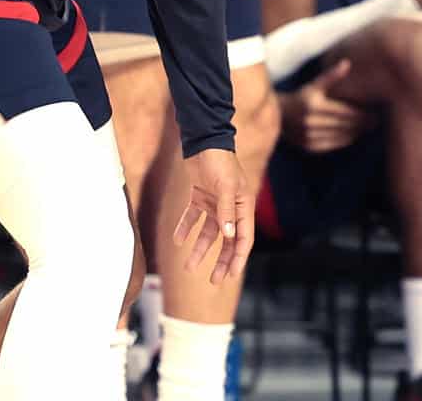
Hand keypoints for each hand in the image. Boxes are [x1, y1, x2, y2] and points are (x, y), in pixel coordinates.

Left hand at [173, 147, 253, 284]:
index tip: (230, 276)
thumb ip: (226, 211)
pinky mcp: (200, 196)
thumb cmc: (219, 162)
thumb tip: (229, 236)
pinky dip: (185, 229)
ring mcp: (215, 203)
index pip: (243, 238)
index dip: (237, 258)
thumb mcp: (225, 187)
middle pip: (227, 240)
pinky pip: (192, 218)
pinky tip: (178, 240)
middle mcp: (230, 207)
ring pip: (208, 233)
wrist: (203, 140)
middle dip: (221, 261)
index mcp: (243, 206)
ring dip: (200, 250)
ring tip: (189, 267)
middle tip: (213, 281)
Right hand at [277, 58, 374, 152]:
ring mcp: (309, 135)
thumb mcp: (314, 85)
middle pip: (346, 124)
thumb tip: (347, 63)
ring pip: (342, 136)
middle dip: (363, 123)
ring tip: (368, 127)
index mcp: (314, 104)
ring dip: (357, 132)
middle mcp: (310, 121)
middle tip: (377, 120)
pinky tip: (354, 134)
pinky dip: (346, 139)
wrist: (280, 116)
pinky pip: (334, 144)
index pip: (346, 111)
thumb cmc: (301, 97)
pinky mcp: (309, 147)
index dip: (363, 113)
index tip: (375, 111)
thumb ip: (331, 76)